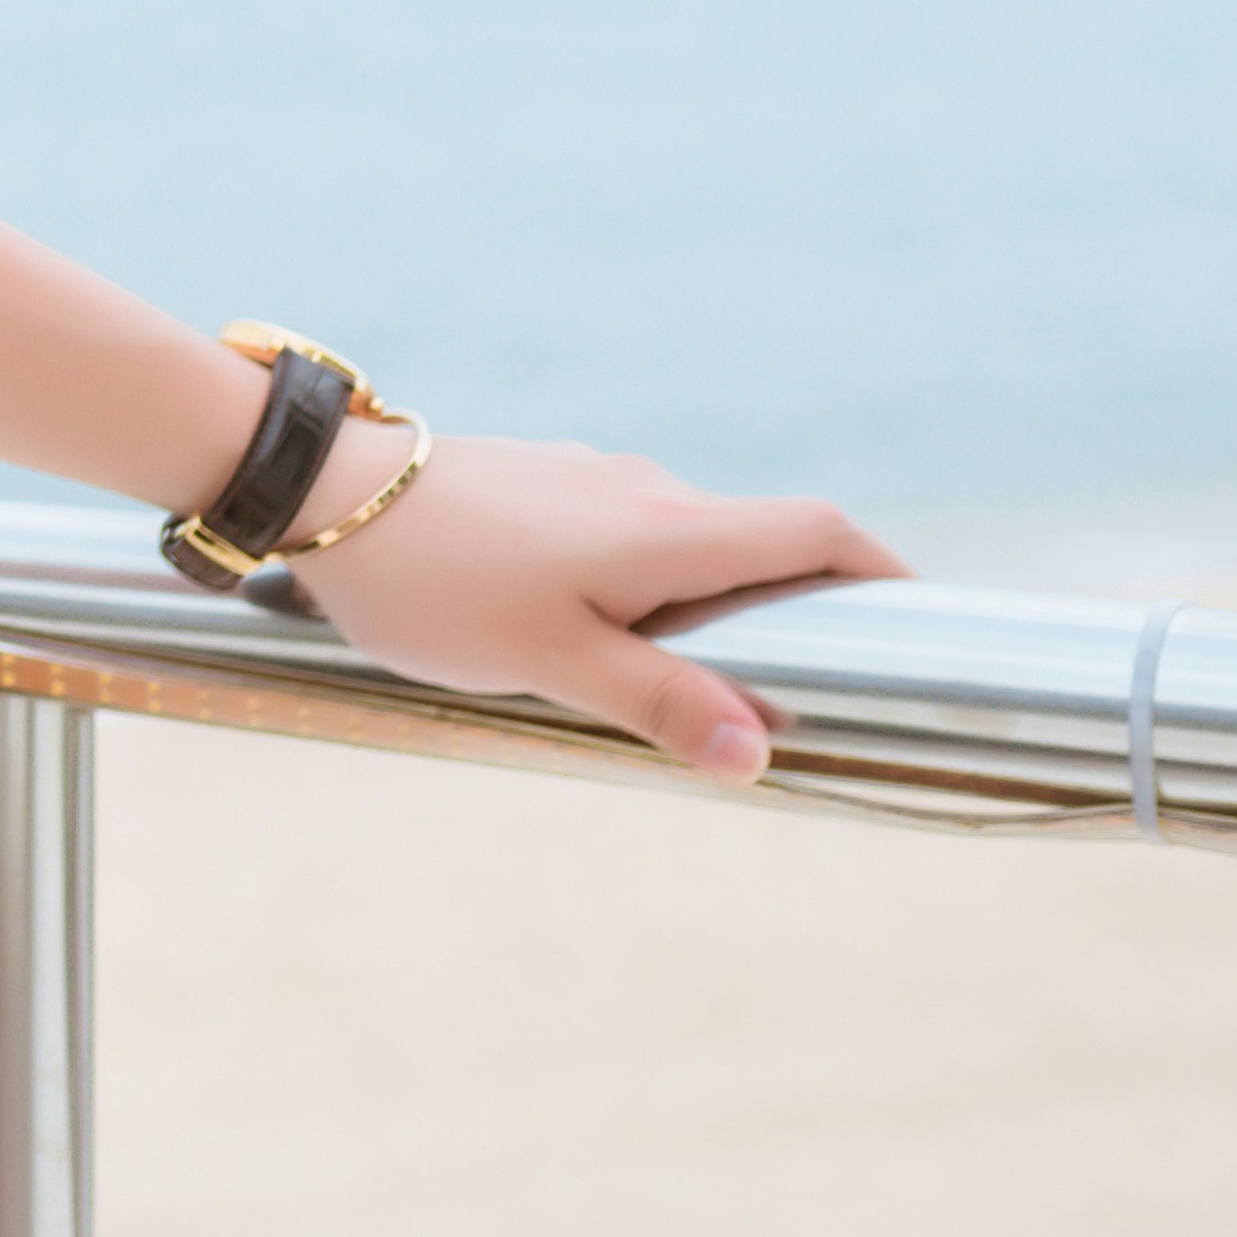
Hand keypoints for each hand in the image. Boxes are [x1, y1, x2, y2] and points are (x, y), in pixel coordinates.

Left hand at [283, 420, 907, 776]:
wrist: (315, 491)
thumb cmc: (430, 578)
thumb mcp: (547, 658)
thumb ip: (657, 702)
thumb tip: (760, 754)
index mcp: (666, 527)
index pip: (816, 530)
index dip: (883, 572)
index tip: (921, 622)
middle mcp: (644, 489)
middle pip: (762, 542)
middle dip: (800, 611)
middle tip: (811, 692)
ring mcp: (593, 481)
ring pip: (689, 544)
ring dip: (715, 605)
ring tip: (701, 687)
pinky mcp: (545, 487)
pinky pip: (632, 537)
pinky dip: (653, 587)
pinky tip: (609, 641)